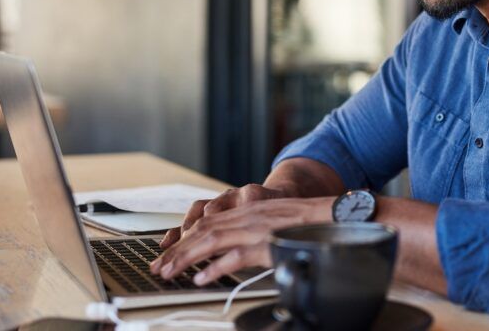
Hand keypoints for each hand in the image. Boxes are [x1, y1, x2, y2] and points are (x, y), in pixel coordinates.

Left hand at [150, 196, 333, 284]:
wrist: (330, 214)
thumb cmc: (302, 221)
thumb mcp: (269, 221)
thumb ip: (247, 232)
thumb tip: (224, 253)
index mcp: (246, 210)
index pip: (205, 221)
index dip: (182, 237)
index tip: (165, 253)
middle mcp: (247, 215)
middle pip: (202, 230)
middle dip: (176, 250)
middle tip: (158, 267)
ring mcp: (256, 228)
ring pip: (212, 240)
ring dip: (187, 257)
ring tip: (170, 272)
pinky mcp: (267, 243)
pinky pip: (237, 256)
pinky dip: (216, 267)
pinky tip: (202, 278)